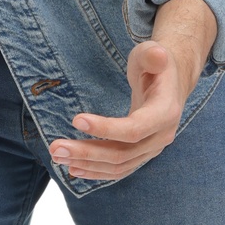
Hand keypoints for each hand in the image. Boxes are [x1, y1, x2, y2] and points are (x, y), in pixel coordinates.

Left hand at [49, 0, 216, 184]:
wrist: (169, 83)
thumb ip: (152, 55)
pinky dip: (96, 171)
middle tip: (56, 148)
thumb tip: (157, 54)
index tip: (76, 120)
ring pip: (118, 165)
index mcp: (166, 112)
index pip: (134, 129)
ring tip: (58, 156)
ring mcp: (152, 149)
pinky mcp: (142, 155)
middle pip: (122, 154)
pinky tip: (74, 169)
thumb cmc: (155, 65)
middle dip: (87, 152)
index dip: (106, 128)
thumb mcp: (152, 53)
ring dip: (86, 163)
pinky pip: (119, 170)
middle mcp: (161, 136)